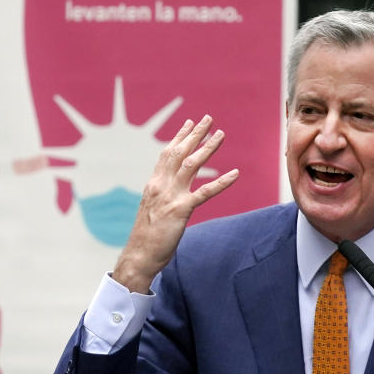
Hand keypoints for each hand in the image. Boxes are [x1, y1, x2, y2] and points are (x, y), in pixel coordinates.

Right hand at [113, 115, 239, 292]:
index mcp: (154, 184)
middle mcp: (161, 186)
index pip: (167, 154)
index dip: (180, 137)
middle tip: (208, 118)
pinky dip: (221, 182)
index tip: (190, 123)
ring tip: (221, 135)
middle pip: (180, 153)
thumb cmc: (147, 235)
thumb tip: (176, 183)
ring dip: (208, 148)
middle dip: (195, 134)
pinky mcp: (181, 211)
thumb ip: (164, 193)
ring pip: (192, 165)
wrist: (138, 255)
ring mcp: (170, 197)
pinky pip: (205, 193)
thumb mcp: (154, 208)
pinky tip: (235, 174)